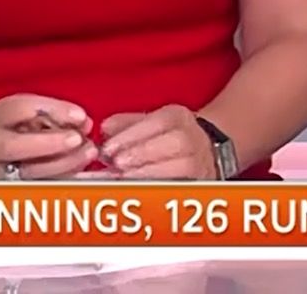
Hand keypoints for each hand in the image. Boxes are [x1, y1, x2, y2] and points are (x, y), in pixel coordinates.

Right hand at [0, 94, 95, 179]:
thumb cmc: (16, 127)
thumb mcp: (29, 110)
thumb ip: (55, 112)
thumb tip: (83, 122)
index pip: (16, 108)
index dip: (51, 110)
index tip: (80, 115)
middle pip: (11, 146)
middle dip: (48, 143)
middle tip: (77, 138)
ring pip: (27, 172)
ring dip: (63, 163)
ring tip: (88, 152)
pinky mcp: (13, 190)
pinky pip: (40, 186)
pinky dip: (65, 178)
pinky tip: (85, 170)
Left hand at [99, 105, 218, 179]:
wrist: (201, 153)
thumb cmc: (164, 138)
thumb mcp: (147, 123)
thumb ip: (125, 124)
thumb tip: (105, 129)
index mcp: (179, 117)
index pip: (160, 121)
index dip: (133, 135)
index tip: (108, 149)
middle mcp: (195, 137)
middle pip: (177, 142)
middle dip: (143, 154)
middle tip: (116, 164)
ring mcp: (201, 161)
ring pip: (184, 166)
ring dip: (150, 173)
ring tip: (123, 178)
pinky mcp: (200, 182)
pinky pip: (181, 185)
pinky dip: (158, 188)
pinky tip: (136, 190)